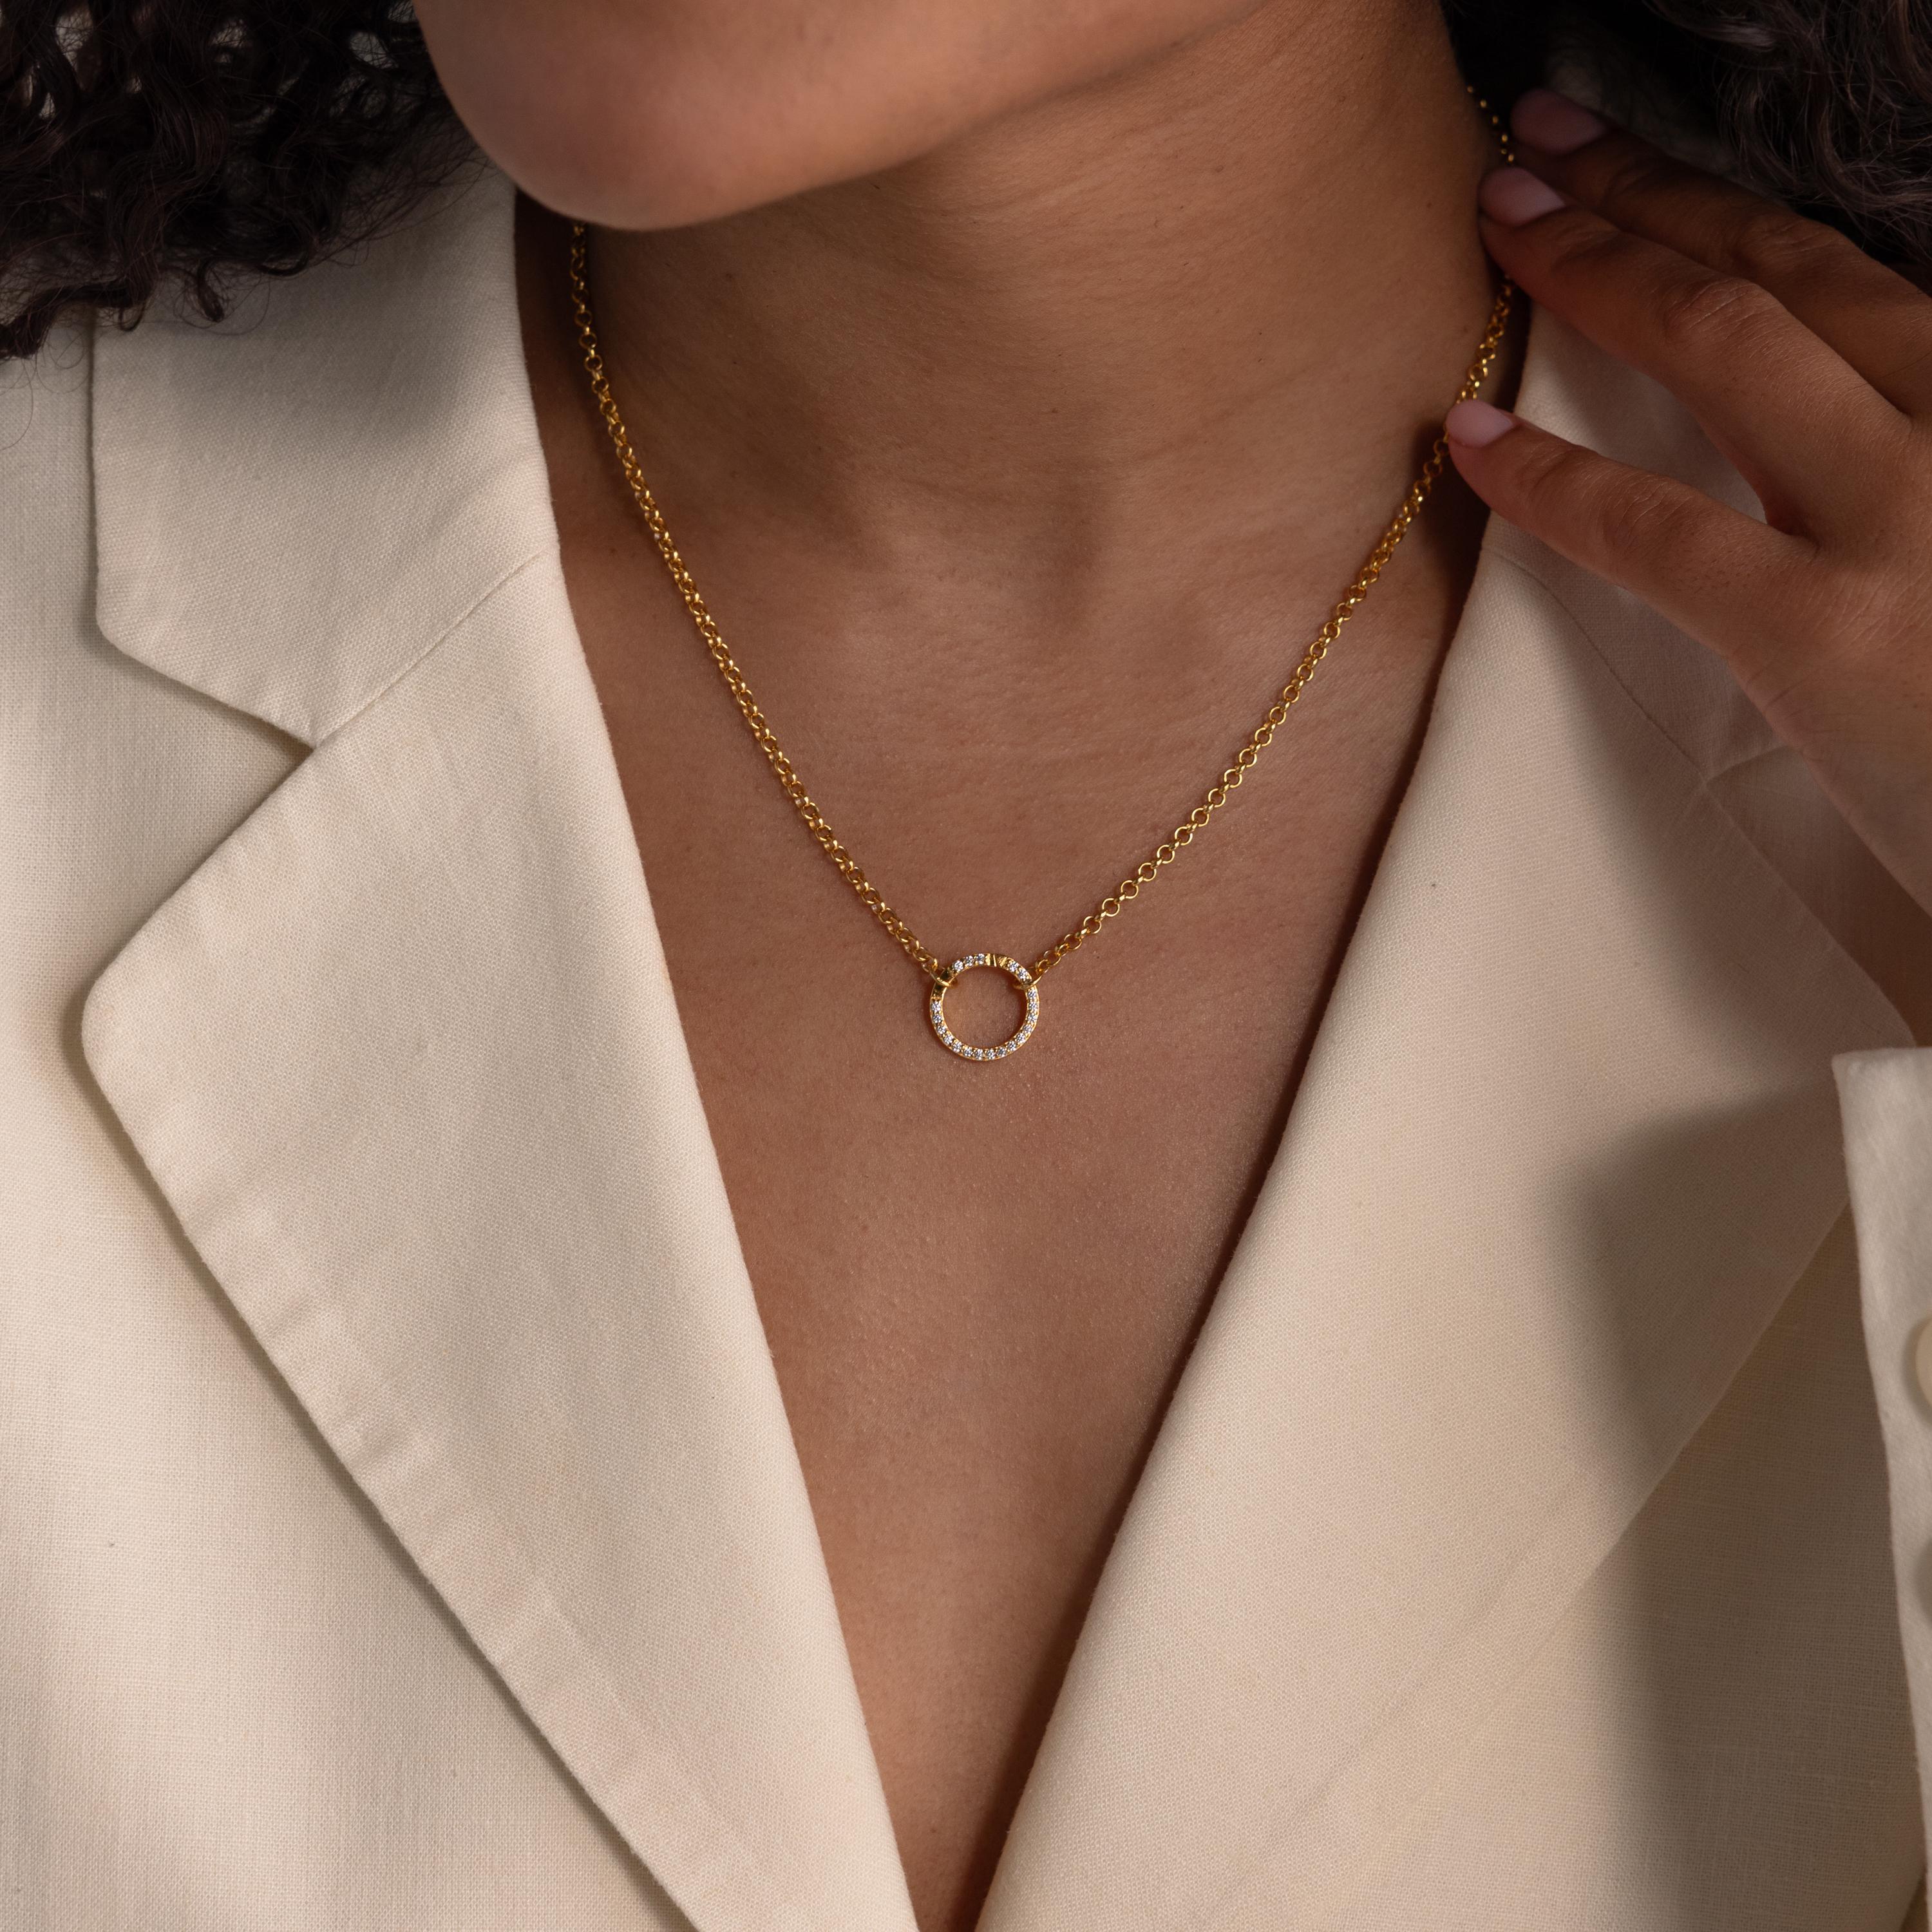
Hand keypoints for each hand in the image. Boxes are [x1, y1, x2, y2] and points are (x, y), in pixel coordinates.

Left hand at [1445, 87, 1931, 921]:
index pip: (1837, 268)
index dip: (1711, 205)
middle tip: (1528, 154)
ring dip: (1599, 272)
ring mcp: (1905, 520)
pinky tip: (1470, 440)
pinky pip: (1660, 531)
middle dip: (1641, 199)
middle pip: (1778, 274)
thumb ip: (1897, 457)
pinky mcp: (1831, 632)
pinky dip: (1553, 478)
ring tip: (1496, 223)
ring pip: (1730, 348)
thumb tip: (1795, 408)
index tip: (1616, 158)